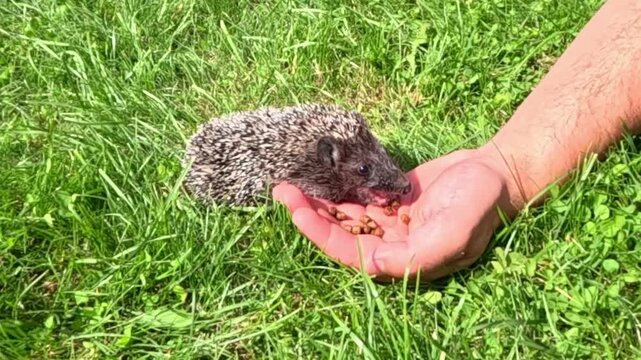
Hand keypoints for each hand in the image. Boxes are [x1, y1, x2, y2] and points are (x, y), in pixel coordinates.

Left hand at [272, 149, 517, 280]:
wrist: (494, 173)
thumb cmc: (479, 203)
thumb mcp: (455, 230)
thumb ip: (419, 253)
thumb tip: (375, 263)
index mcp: (404, 260)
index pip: (354, 255)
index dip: (324, 237)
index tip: (299, 214)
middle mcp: (392, 245)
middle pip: (341, 236)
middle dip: (311, 217)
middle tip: (285, 193)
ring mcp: (389, 223)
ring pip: (344, 218)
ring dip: (318, 204)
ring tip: (291, 185)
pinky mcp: (388, 202)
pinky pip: (356, 200)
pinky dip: (336, 192)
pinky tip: (317, 179)